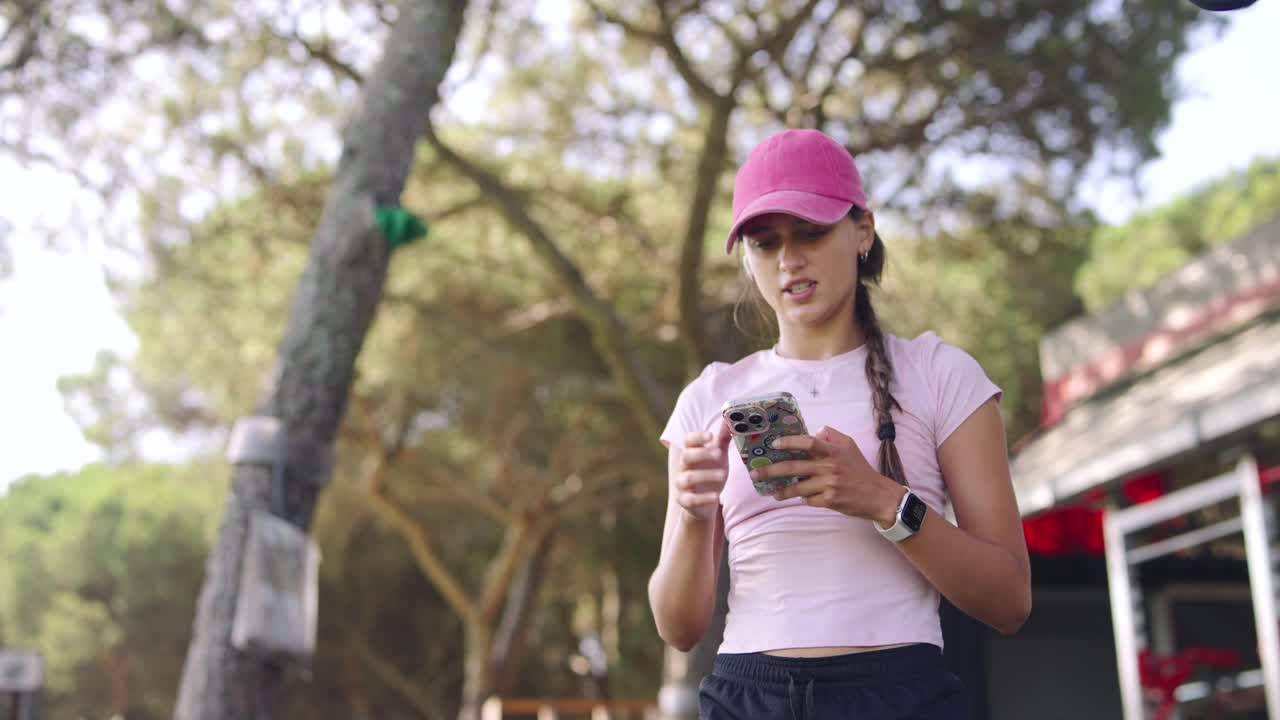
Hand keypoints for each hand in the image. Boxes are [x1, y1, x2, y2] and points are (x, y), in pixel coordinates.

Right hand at [675, 421, 731, 521]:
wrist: (705, 503)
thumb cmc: (711, 473)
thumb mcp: (718, 457)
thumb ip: (722, 440)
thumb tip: (730, 420)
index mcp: (692, 453)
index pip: (688, 441)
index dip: (697, 437)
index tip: (710, 436)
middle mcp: (684, 467)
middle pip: (686, 456)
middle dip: (702, 454)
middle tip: (720, 454)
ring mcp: (682, 484)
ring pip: (688, 478)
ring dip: (706, 475)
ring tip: (723, 475)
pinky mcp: (685, 500)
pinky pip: (690, 499)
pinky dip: (703, 498)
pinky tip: (716, 496)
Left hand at [752, 426, 905, 523]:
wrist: (878, 495)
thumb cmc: (861, 469)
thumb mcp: (850, 446)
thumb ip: (831, 436)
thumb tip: (815, 430)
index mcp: (832, 452)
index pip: (808, 443)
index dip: (789, 442)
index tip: (774, 444)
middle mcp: (829, 467)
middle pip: (793, 468)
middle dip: (771, 471)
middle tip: (755, 474)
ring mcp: (829, 485)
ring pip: (797, 488)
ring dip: (782, 491)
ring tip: (771, 492)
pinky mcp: (830, 501)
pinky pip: (809, 501)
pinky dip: (804, 500)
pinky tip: (801, 498)